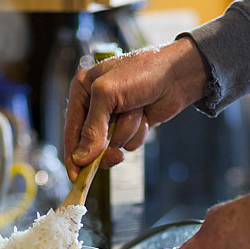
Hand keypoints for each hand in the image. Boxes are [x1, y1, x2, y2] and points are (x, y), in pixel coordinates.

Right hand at [63, 37, 208, 179]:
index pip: (71, 130)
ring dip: (127, 132)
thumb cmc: (142, 72)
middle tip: (116, 154)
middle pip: (90, 144)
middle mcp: (95, 105)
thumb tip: (81, 158)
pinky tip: (145, 117)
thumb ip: (92, 128)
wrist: (178, 74)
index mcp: (83, 90)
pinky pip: (128, 144)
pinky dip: (138, 134)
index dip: (72, 155)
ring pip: (112, 145)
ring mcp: (114, 117)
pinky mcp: (131, 126)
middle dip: (105, 147)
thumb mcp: (108, 94)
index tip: (75, 176)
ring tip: (137, 112)